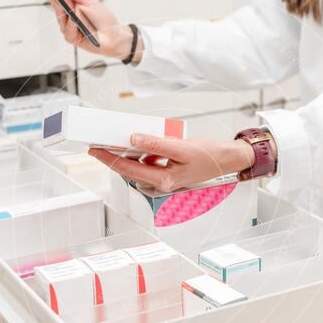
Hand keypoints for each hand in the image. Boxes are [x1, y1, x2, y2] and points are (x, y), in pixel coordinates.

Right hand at [40, 0, 140, 60]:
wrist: (114, 36)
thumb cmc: (103, 19)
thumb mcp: (90, 1)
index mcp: (71, 5)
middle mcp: (67, 16)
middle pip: (56, 5)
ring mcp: (67, 27)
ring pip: (61, 18)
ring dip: (68, 11)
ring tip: (74, 6)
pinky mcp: (71, 38)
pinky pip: (68, 30)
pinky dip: (73, 24)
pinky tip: (76, 20)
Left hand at [88, 134, 255, 192]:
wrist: (227, 158)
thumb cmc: (209, 155)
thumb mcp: (182, 147)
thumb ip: (157, 144)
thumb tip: (134, 139)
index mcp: (164, 180)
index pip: (128, 169)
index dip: (109, 159)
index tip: (95, 150)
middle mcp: (162, 183)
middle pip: (129, 170)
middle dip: (112, 158)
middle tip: (96, 146)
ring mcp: (164, 178)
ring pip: (138, 167)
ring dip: (125, 156)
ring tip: (113, 142)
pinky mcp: (168, 172)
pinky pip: (148, 163)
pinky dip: (141, 153)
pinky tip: (139, 143)